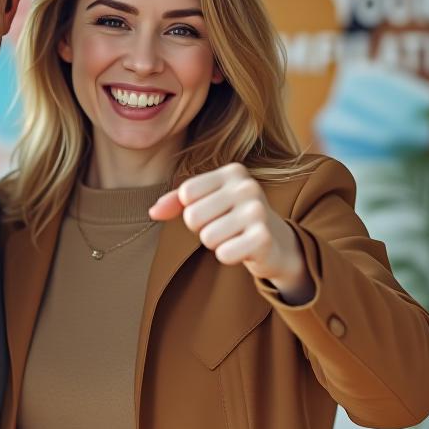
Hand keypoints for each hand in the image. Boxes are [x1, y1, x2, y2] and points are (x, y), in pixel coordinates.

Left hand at [149, 163, 313, 303]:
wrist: (275, 243)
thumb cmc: (232, 218)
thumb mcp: (206, 201)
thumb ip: (175, 202)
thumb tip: (153, 212)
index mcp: (233, 172)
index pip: (186, 194)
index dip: (191, 209)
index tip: (212, 211)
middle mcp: (247, 186)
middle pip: (192, 216)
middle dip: (202, 229)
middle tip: (224, 227)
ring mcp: (258, 211)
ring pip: (207, 238)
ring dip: (216, 244)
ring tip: (234, 237)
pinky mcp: (264, 238)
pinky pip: (223, 254)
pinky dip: (228, 256)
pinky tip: (243, 249)